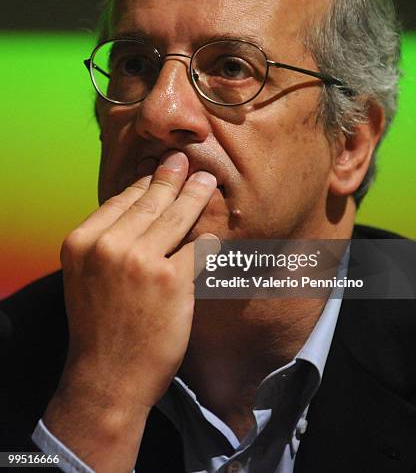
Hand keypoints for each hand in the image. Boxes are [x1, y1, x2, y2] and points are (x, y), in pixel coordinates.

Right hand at [43, 151, 218, 471]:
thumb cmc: (99, 326)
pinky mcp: (171, 279)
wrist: (108, 378)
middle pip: (150, 201)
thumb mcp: (87, 276)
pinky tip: (212, 234)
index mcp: (82, 241)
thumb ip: (107, 241)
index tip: (158, 168)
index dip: (145, 182)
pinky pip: (197, 247)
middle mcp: (108, 246)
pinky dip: (206, 240)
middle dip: (172, 178)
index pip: (121, 200)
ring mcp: (140, 261)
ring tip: (207, 180)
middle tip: (186, 160)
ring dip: (195, 194)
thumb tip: (140, 206)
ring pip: (176, 216)